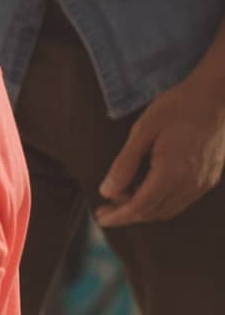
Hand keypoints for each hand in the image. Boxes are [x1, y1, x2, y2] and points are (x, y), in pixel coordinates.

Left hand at [97, 73, 224, 226]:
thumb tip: (106, 192)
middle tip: (106, 209)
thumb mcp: (143, 131)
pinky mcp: (210, 178)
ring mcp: (203, 183)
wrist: (216, 96)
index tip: (101, 218)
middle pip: (154, 213)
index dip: (119, 216)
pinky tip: (147, 189)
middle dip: (128, 214)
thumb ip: (124, 164)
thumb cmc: (177, 107)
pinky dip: (161, 201)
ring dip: (145, 209)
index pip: (141, 207)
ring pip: (169, 210)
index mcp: (171, 173)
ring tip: (122, 198)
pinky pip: (182, 201)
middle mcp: (190, 184)